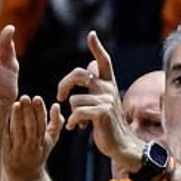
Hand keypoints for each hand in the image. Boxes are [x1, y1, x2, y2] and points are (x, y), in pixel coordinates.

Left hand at [6, 95, 63, 180]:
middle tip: (25, 98)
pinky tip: (2, 115)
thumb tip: (56, 106)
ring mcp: (18, 149)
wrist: (26, 177)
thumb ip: (56, 123)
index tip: (37, 98)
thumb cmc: (38, 154)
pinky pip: (5, 137)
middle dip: (29, 112)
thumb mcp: (50, 141)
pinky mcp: (6, 151)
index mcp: (43, 142)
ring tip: (15, 104)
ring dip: (17, 117)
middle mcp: (32, 146)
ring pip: (18, 132)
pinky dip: (4, 126)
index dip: (41, 112)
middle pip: (32, 127)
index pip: (43, 125)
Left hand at [58, 30, 145, 174]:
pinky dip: (73, 122)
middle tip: (60, 97)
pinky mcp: (102, 113)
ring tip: (80, 122)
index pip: (103, 61)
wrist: (121, 145)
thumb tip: (89, 66)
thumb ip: (95, 85)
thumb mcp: (103, 101)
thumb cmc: (108, 124)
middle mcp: (108, 88)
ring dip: (73, 113)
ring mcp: (106, 100)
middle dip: (64, 84)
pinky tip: (77, 128)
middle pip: (79, 74)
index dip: (96, 47)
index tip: (91, 34)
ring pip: (74, 99)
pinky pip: (77, 112)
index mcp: (108, 84)